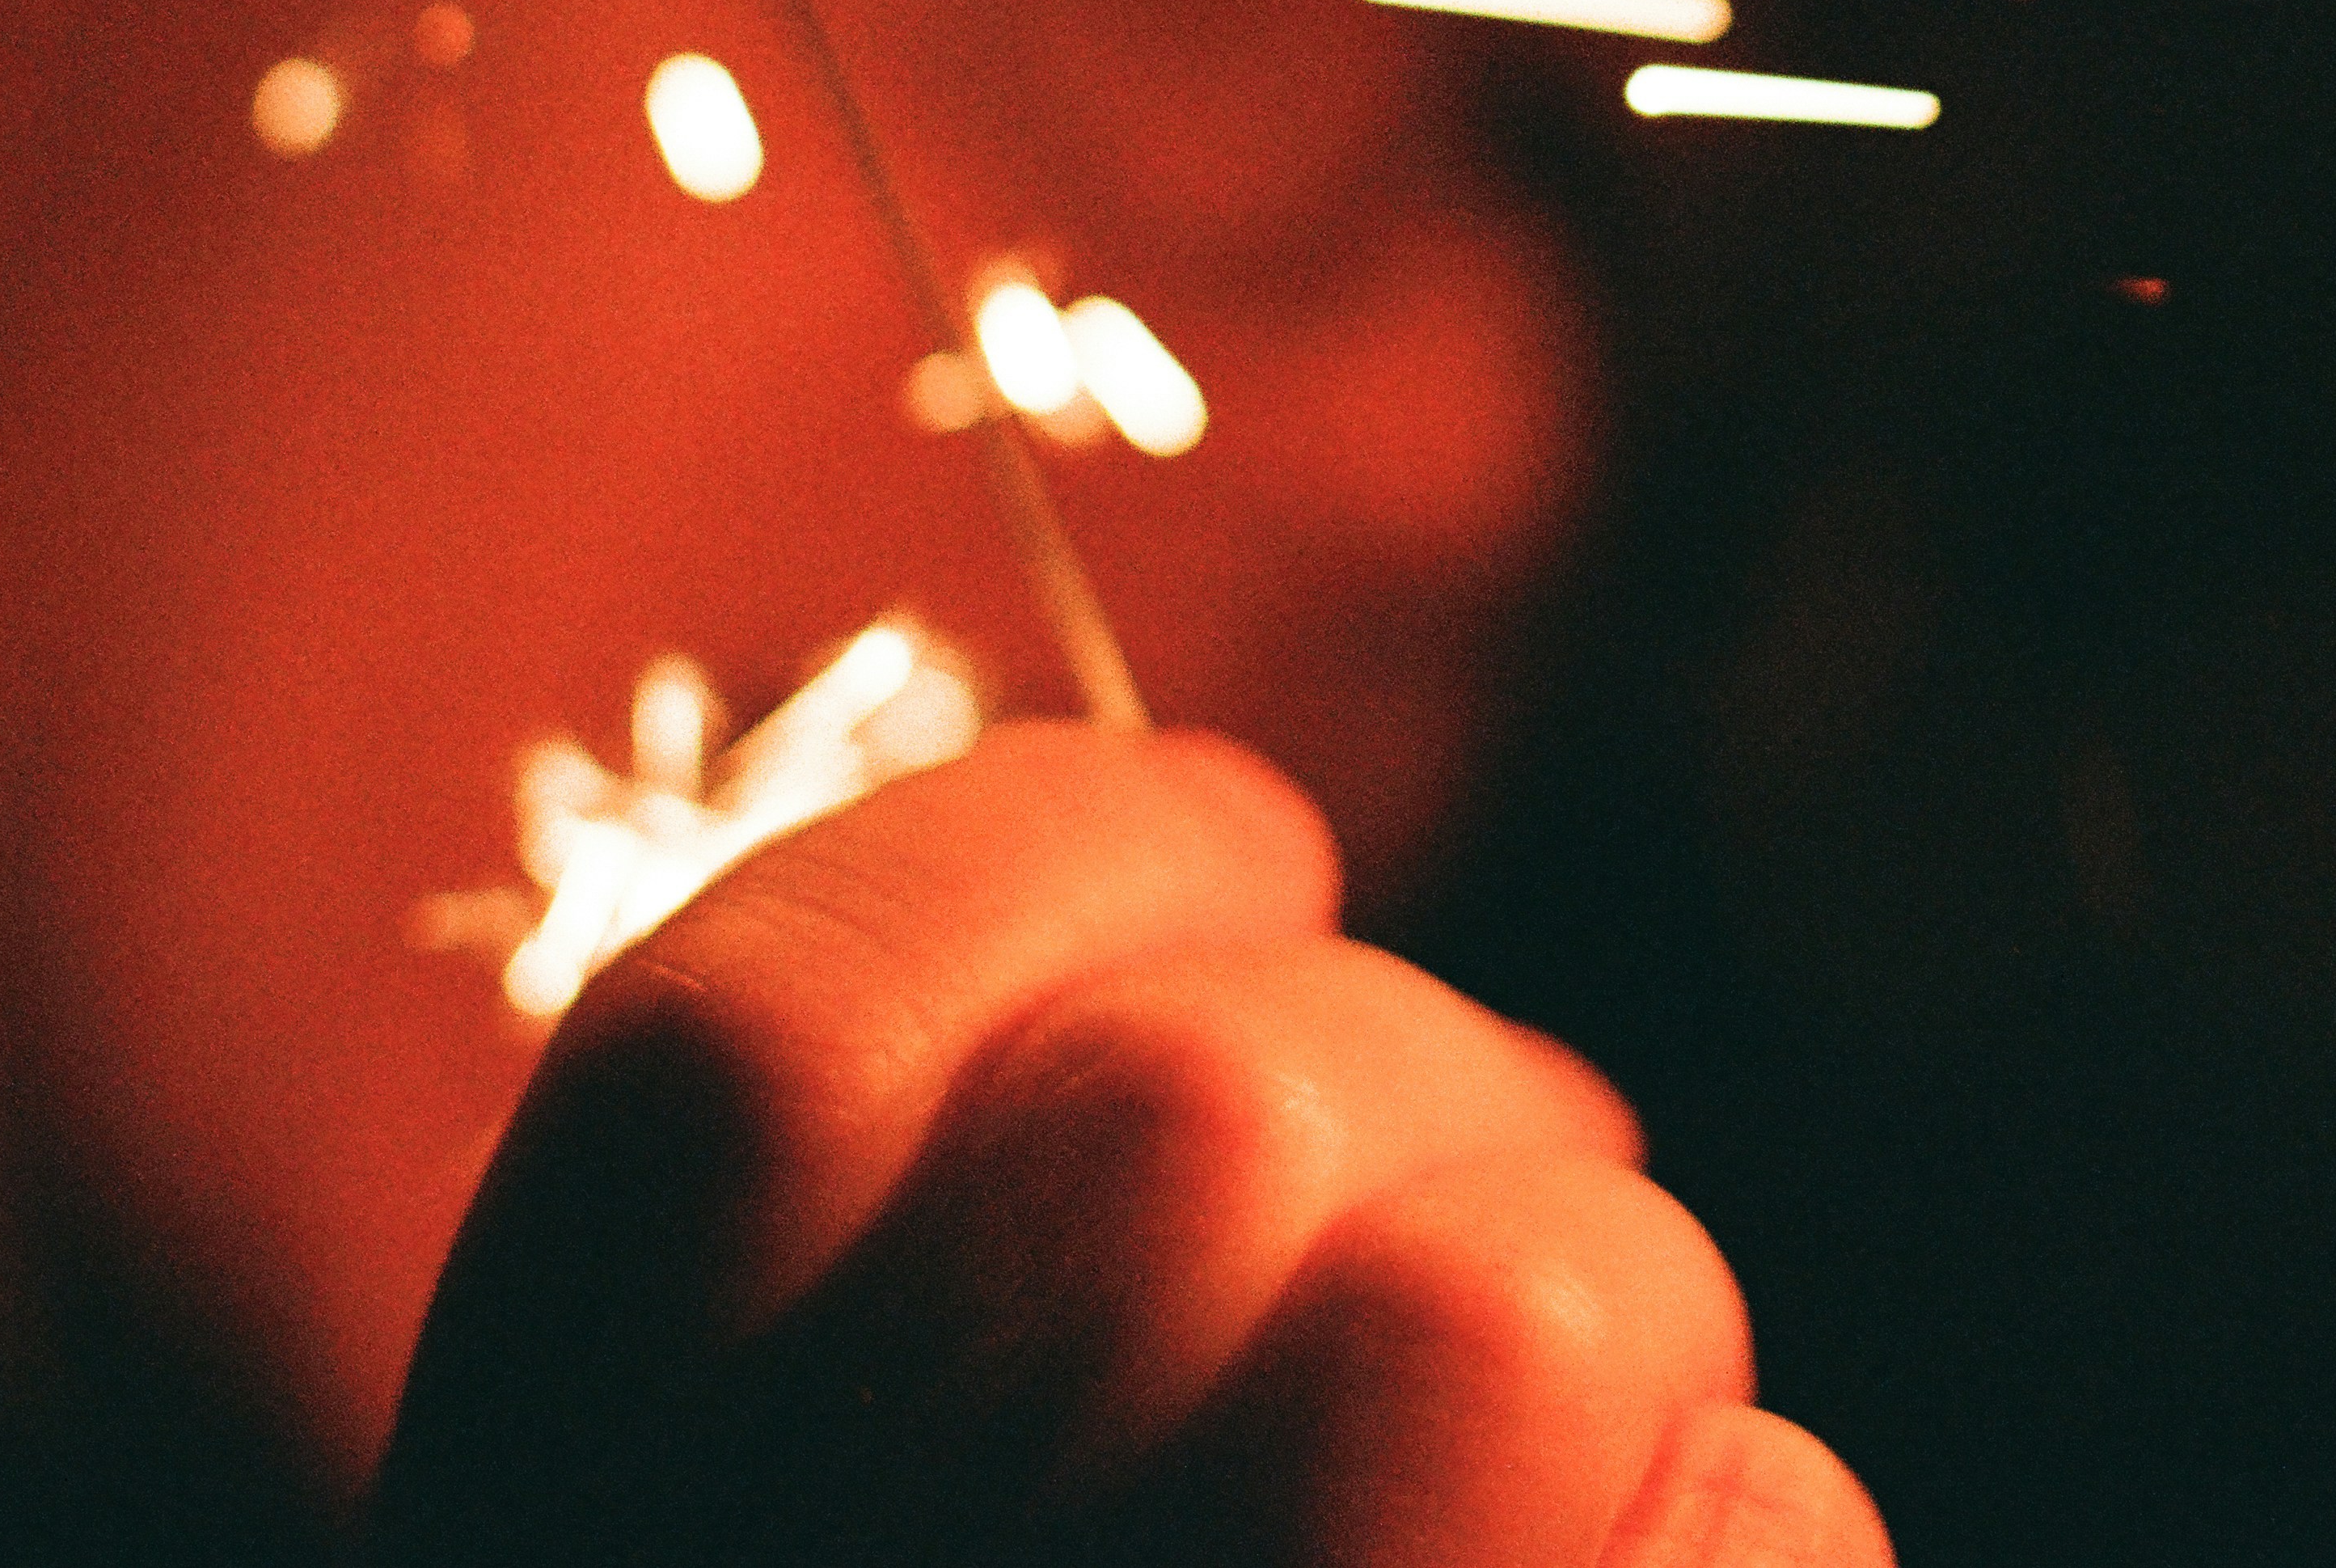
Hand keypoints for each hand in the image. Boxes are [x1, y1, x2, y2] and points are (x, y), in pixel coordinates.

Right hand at [377, 725, 1886, 1566]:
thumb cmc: (1022, 1555)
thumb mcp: (809, 1462)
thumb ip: (929, 1252)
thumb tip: (1252, 1019)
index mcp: (577, 1526)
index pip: (744, 1065)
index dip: (1040, 860)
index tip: (1241, 840)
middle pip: (1187, 1124)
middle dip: (1402, 1087)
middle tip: (1445, 1218)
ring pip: (1503, 1300)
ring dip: (1597, 1302)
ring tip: (1553, 1437)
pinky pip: (1758, 1533)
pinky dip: (1753, 1524)